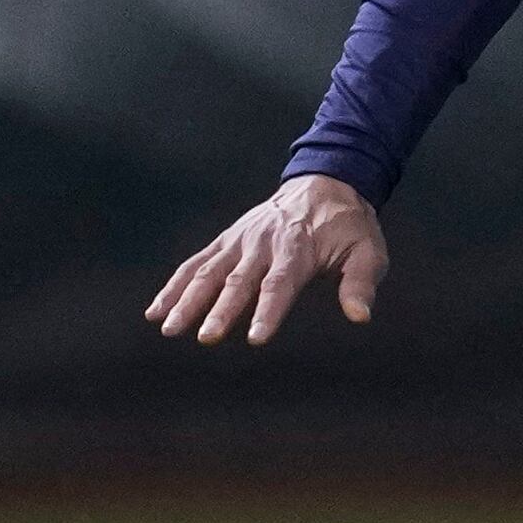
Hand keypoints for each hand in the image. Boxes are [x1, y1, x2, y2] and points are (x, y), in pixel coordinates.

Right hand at [148, 174, 385, 347]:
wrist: (323, 185)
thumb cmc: (348, 227)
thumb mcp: (368, 250)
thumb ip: (361, 283)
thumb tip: (360, 316)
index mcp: (298, 249)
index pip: (280, 284)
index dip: (268, 311)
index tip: (255, 338)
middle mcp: (262, 244)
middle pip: (238, 281)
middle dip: (221, 311)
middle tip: (206, 338)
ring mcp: (238, 242)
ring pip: (208, 273)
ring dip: (187, 301)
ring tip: (169, 329)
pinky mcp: (224, 242)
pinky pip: (194, 264)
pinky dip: (174, 286)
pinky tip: (155, 312)